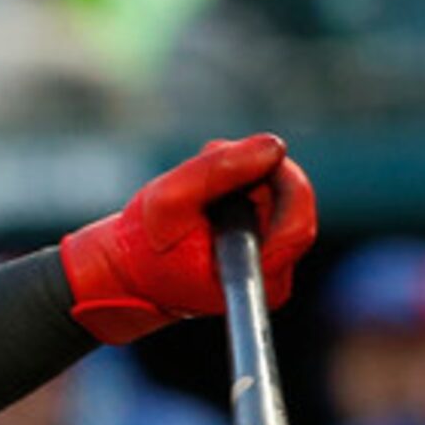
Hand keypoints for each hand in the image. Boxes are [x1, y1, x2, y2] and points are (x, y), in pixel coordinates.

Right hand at [60, 134, 317, 342]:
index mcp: (251, 277)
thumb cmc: (143, 246)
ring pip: (282, 204)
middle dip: (259, 176)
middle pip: (292, 209)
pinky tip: (214, 197)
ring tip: (205, 186)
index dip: (283, 181)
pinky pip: (274, 210)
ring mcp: (271, 269)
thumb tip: (275, 145)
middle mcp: (272, 279)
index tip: (254, 157)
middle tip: (214, 165)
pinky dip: (247, 192)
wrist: (127, 275)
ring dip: (249, 181)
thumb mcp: (169, 201)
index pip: (297, 224)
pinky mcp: (266, 256)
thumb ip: (218, 171)